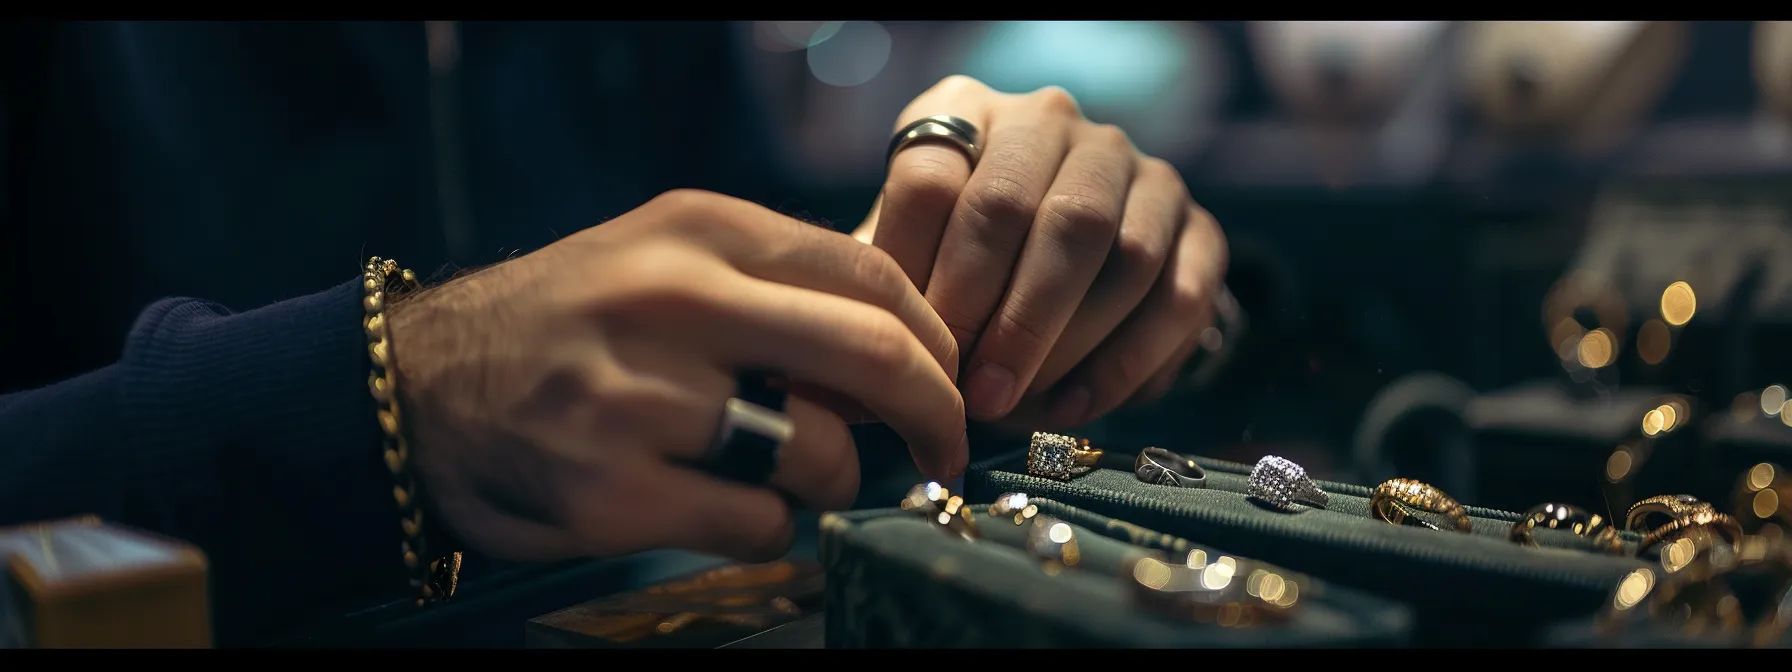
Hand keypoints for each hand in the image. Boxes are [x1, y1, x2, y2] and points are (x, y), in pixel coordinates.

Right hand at [389, 190, 967, 563]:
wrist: (415, 385)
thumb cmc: (564, 327)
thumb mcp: (659, 260)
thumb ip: (770, 288)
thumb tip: (898, 353)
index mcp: (697, 230)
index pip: (870, 272)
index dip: (934, 337)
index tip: (950, 376)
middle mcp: (671, 301)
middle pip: (871, 355)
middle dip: (935, 414)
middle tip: (944, 448)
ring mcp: (639, 398)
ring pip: (819, 452)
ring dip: (833, 482)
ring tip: (795, 478)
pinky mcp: (613, 490)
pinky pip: (758, 522)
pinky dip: (772, 528)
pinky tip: (732, 508)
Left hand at [854, 76, 1228, 430]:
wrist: (1068, 273)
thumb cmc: (961, 274)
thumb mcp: (909, 265)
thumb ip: (886, 300)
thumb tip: (861, 377)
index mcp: (965, 111)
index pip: (929, 176)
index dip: (915, 270)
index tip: (911, 345)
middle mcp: (1053, 121)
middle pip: (1020, 208)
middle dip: (989, 314)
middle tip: (969, 392)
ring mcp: (1135, 168)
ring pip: (1111, 250)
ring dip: (1058, 342)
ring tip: (1013, 405)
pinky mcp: (1199, 228)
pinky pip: (1178, 296)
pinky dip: (1124, 363)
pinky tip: (1073, 408)